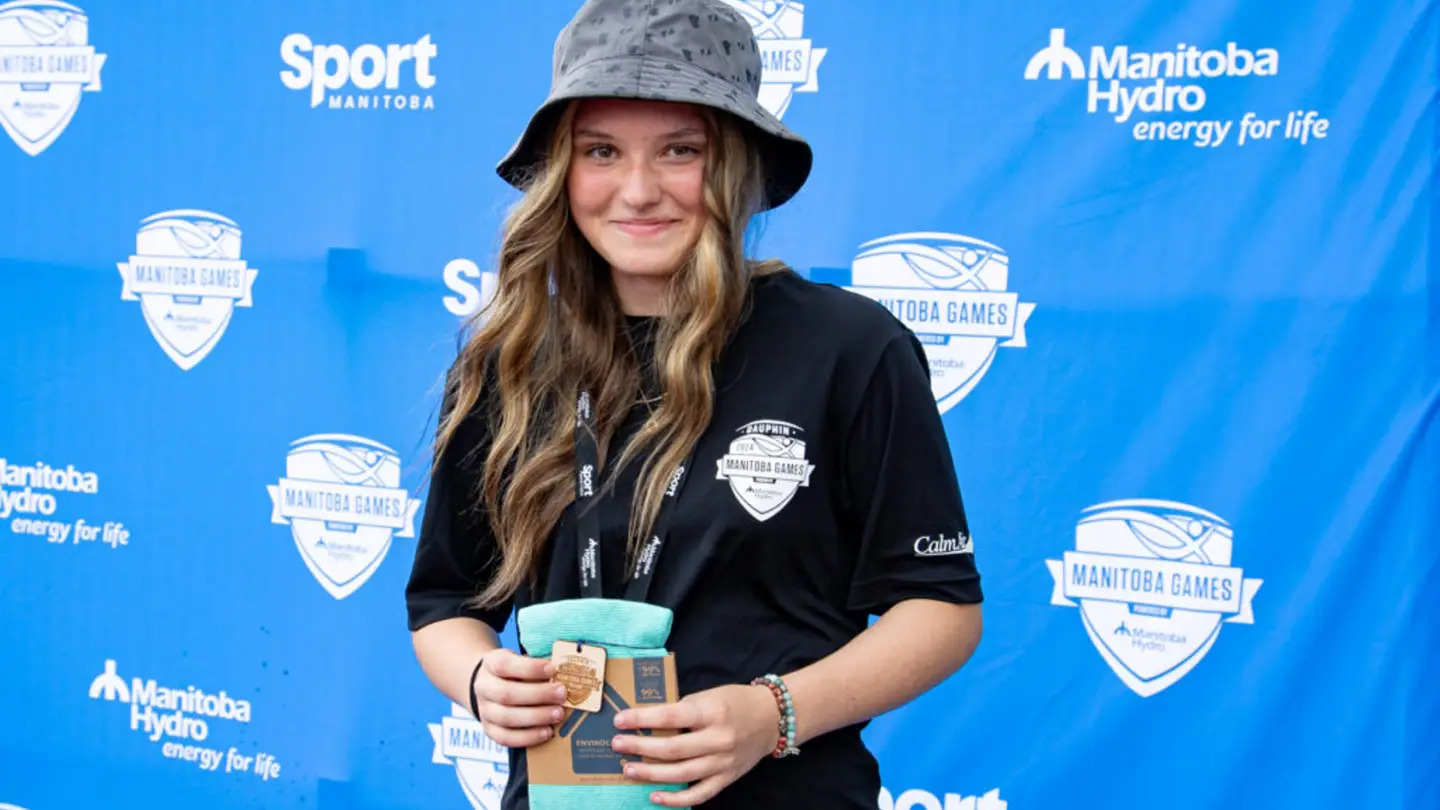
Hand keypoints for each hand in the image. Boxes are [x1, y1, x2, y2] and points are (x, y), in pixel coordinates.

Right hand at [471, 648, 566, 747]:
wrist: (491, 684)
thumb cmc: (514, 671)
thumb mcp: (521, 659)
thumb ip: (539, 667)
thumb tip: (566, 674)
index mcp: (491, 664)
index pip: (505, 665)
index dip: (529, 668)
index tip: (552, 668)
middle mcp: (484, 687)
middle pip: (507, 694)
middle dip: (538, 695)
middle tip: (562, 694)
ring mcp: (484, 710)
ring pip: (506, 718)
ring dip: (536, 717)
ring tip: (558, 714)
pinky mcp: (489, 729)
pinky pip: (505, 738)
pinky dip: (528, 737)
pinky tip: (547, 732)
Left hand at [610, 683, 780, 806]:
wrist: (771, 718)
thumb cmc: (735, 702)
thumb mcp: (709, 696)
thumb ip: (683, 709)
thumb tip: (647, 721)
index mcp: (713, 712)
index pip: (671, 716)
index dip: (642, 719)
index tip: (619, 720)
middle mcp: (719, 739)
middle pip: (673, 748)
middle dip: (641, 747)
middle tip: (617, 745)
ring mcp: (723, 762)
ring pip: (681, 773)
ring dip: (651, 773)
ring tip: (628, 769)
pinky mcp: (727, 778)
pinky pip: (698, 794)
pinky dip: (675, 799)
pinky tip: (655, 795)